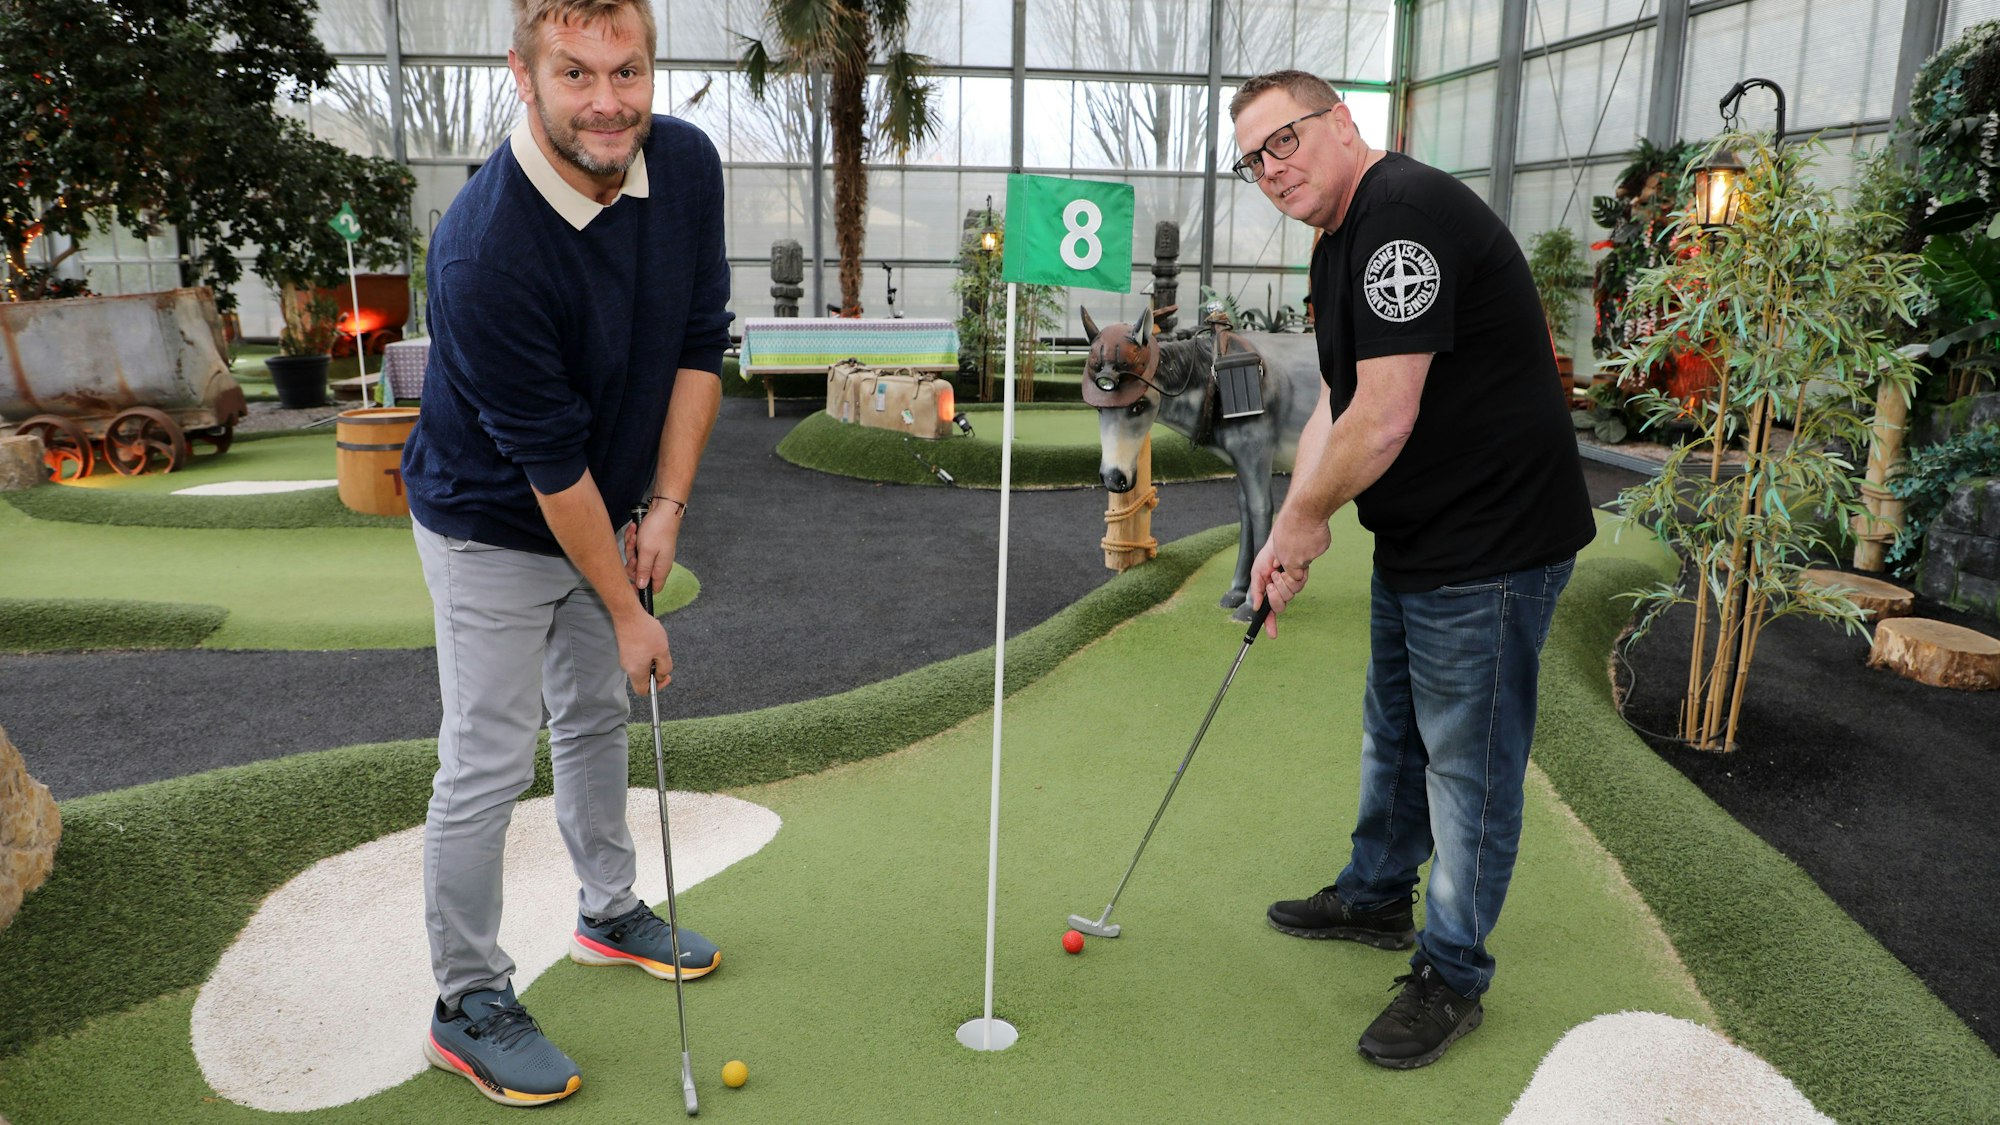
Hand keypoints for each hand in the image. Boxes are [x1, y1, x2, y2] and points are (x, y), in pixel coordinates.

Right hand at [615, 609, 671, 695]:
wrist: (628, 614)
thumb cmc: (645, 632)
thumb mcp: (663, 651)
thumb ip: (665, 668)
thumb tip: (661, 676)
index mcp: (636, 672)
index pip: (643, 691)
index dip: (656, 687)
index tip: (665, 676)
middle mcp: (627, 667)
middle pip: (643, 677)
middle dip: (656, 669)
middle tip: (662, 657)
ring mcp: (625, 657)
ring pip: (642, 665)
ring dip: (652, 658)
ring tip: (656, 645)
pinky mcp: (625, 649)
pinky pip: (638, 656)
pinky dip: (647, 651)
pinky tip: (650, 638)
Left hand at [624, 509, 680, 593]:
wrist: (663, 509)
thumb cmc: (658, 530)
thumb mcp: (647, 552)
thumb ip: (643, 571)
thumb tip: (642, 587)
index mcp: (661, 569)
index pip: (652, 588)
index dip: (640, 589)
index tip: (628, 584)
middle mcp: (658, 563)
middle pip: (639, 572)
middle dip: (631, 561)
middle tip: (633, 550)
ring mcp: (654, 553)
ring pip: (635, 558)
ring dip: (631, 546)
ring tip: (635, 535)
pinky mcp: (649, 544)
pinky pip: (637, 547)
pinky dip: (633, 539)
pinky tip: (634, 529)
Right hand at [1248, 511, 1331, 638]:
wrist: (1296, 531)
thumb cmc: (1275, 545)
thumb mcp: (1258, 568)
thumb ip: (1256, 589)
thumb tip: (1255, 606)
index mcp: (1266, 582)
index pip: (1267, 606)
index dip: (1269, 621)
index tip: (1272, 634)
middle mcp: (1279, 583)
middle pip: (1279, 605)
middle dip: (1276, 597)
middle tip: (1273, 583)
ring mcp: (1292, 579)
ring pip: (1289, 596)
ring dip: (1284, 585)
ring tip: (1280, 570)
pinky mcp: (1303, 573)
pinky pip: (1299, 586)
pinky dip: (1294, 579)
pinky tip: (1293, 568)